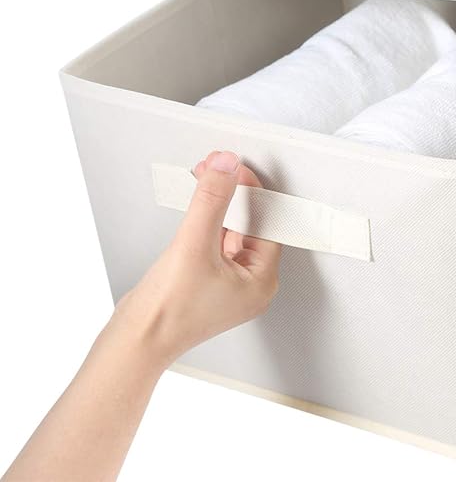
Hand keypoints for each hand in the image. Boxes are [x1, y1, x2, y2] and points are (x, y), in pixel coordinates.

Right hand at [112, 151, 281, 368]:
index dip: (252, 192)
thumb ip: (212, 201)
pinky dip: (208, 219)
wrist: (134, 341)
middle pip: (251, 225)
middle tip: (219, 167)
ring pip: (232, 230)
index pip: (267, 223)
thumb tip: (226, 168)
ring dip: (219, 203)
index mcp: (262, 281)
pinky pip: (216, 240)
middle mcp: (251, 283)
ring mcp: (229, 282)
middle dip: (234, 193)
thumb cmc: (168, 311)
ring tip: (207, 175)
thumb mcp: (194, 244)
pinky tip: (199, 200)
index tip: (236, 168)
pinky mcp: (209, 279)